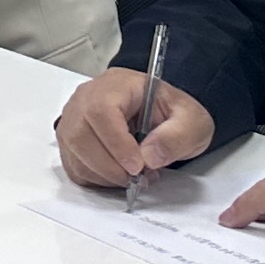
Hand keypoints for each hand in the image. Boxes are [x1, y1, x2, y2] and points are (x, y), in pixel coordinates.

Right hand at [52, 63, 214, 189]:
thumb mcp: (192, 122)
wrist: (165, 119)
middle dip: (109, 165)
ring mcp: (75, 118)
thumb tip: (149, 156)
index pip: (101, 109)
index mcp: (118, 84)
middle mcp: (88, 97)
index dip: (116, 142)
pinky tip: (117, 175)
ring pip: (74, 152)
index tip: (137, 166)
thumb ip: (176, 137)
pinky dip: (95, 178)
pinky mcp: (71, 140)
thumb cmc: (173, 114)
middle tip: (137, 178)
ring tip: (133, 176)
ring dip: (103, 174)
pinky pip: (73, 165)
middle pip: (80, 133)